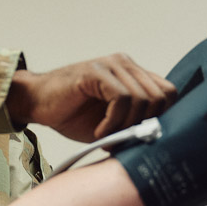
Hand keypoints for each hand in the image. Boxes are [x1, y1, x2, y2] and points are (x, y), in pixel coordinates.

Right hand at [7, 54, 175, 141]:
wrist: (37, 103)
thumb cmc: (73, 114)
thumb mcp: (112, 122)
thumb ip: (135, 122)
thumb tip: (160, 139)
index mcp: (134, 75)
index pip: (169, 93)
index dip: (160, 118)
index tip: (139, 136)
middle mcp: (127, 65)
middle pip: (160, 97)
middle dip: (144, 125)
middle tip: (121, 140)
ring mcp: (112, 65)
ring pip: (142, 99)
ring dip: (126, 126)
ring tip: (107, 137)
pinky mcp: (96, 71)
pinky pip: (121, 98)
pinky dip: (113, 121)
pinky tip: (100, 132)